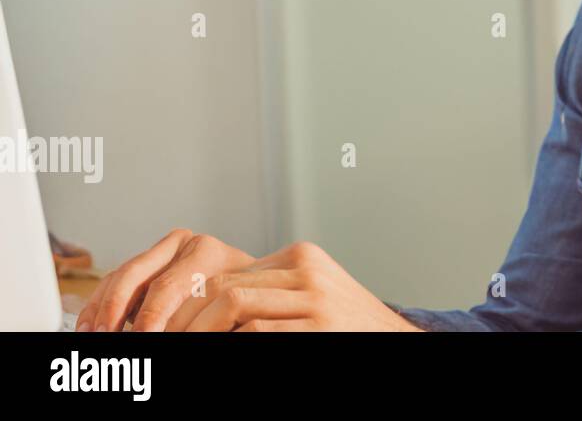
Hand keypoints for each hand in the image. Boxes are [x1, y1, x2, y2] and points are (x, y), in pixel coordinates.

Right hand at [77, 228, 254, 331]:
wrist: (254, 282)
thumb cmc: (243, 298)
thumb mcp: (228, 304)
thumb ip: (201, 319)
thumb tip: (165, 333)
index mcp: (205, 252)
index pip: (166, 287)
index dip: (149, 319)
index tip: (141, 340)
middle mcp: (181, 245)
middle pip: (135, 276)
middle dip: (114, 310)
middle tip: (104, 336)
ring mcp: (162, 252)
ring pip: (120, 277)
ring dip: (101, 308)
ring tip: (91, 333)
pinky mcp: (146, 265)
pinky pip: (115, 281)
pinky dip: (100, 304)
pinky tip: (89, 325)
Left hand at [173, 240, 422, 331]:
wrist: (395, 339)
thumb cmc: (346, 327)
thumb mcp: (312, 297)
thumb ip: (272, 292)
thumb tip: (207, 305)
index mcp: (300, 256)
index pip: (226, 274)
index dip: (188, 305)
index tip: (162, 329)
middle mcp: (306, 269)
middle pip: (223, 286)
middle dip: (184, 319)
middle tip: (158, 341)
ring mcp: (315, 298)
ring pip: (233, 305)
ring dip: (199, 332)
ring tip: (181, 349)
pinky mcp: (318, 327)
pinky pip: (257, 332)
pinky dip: (231, 345)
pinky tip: (218, 354)